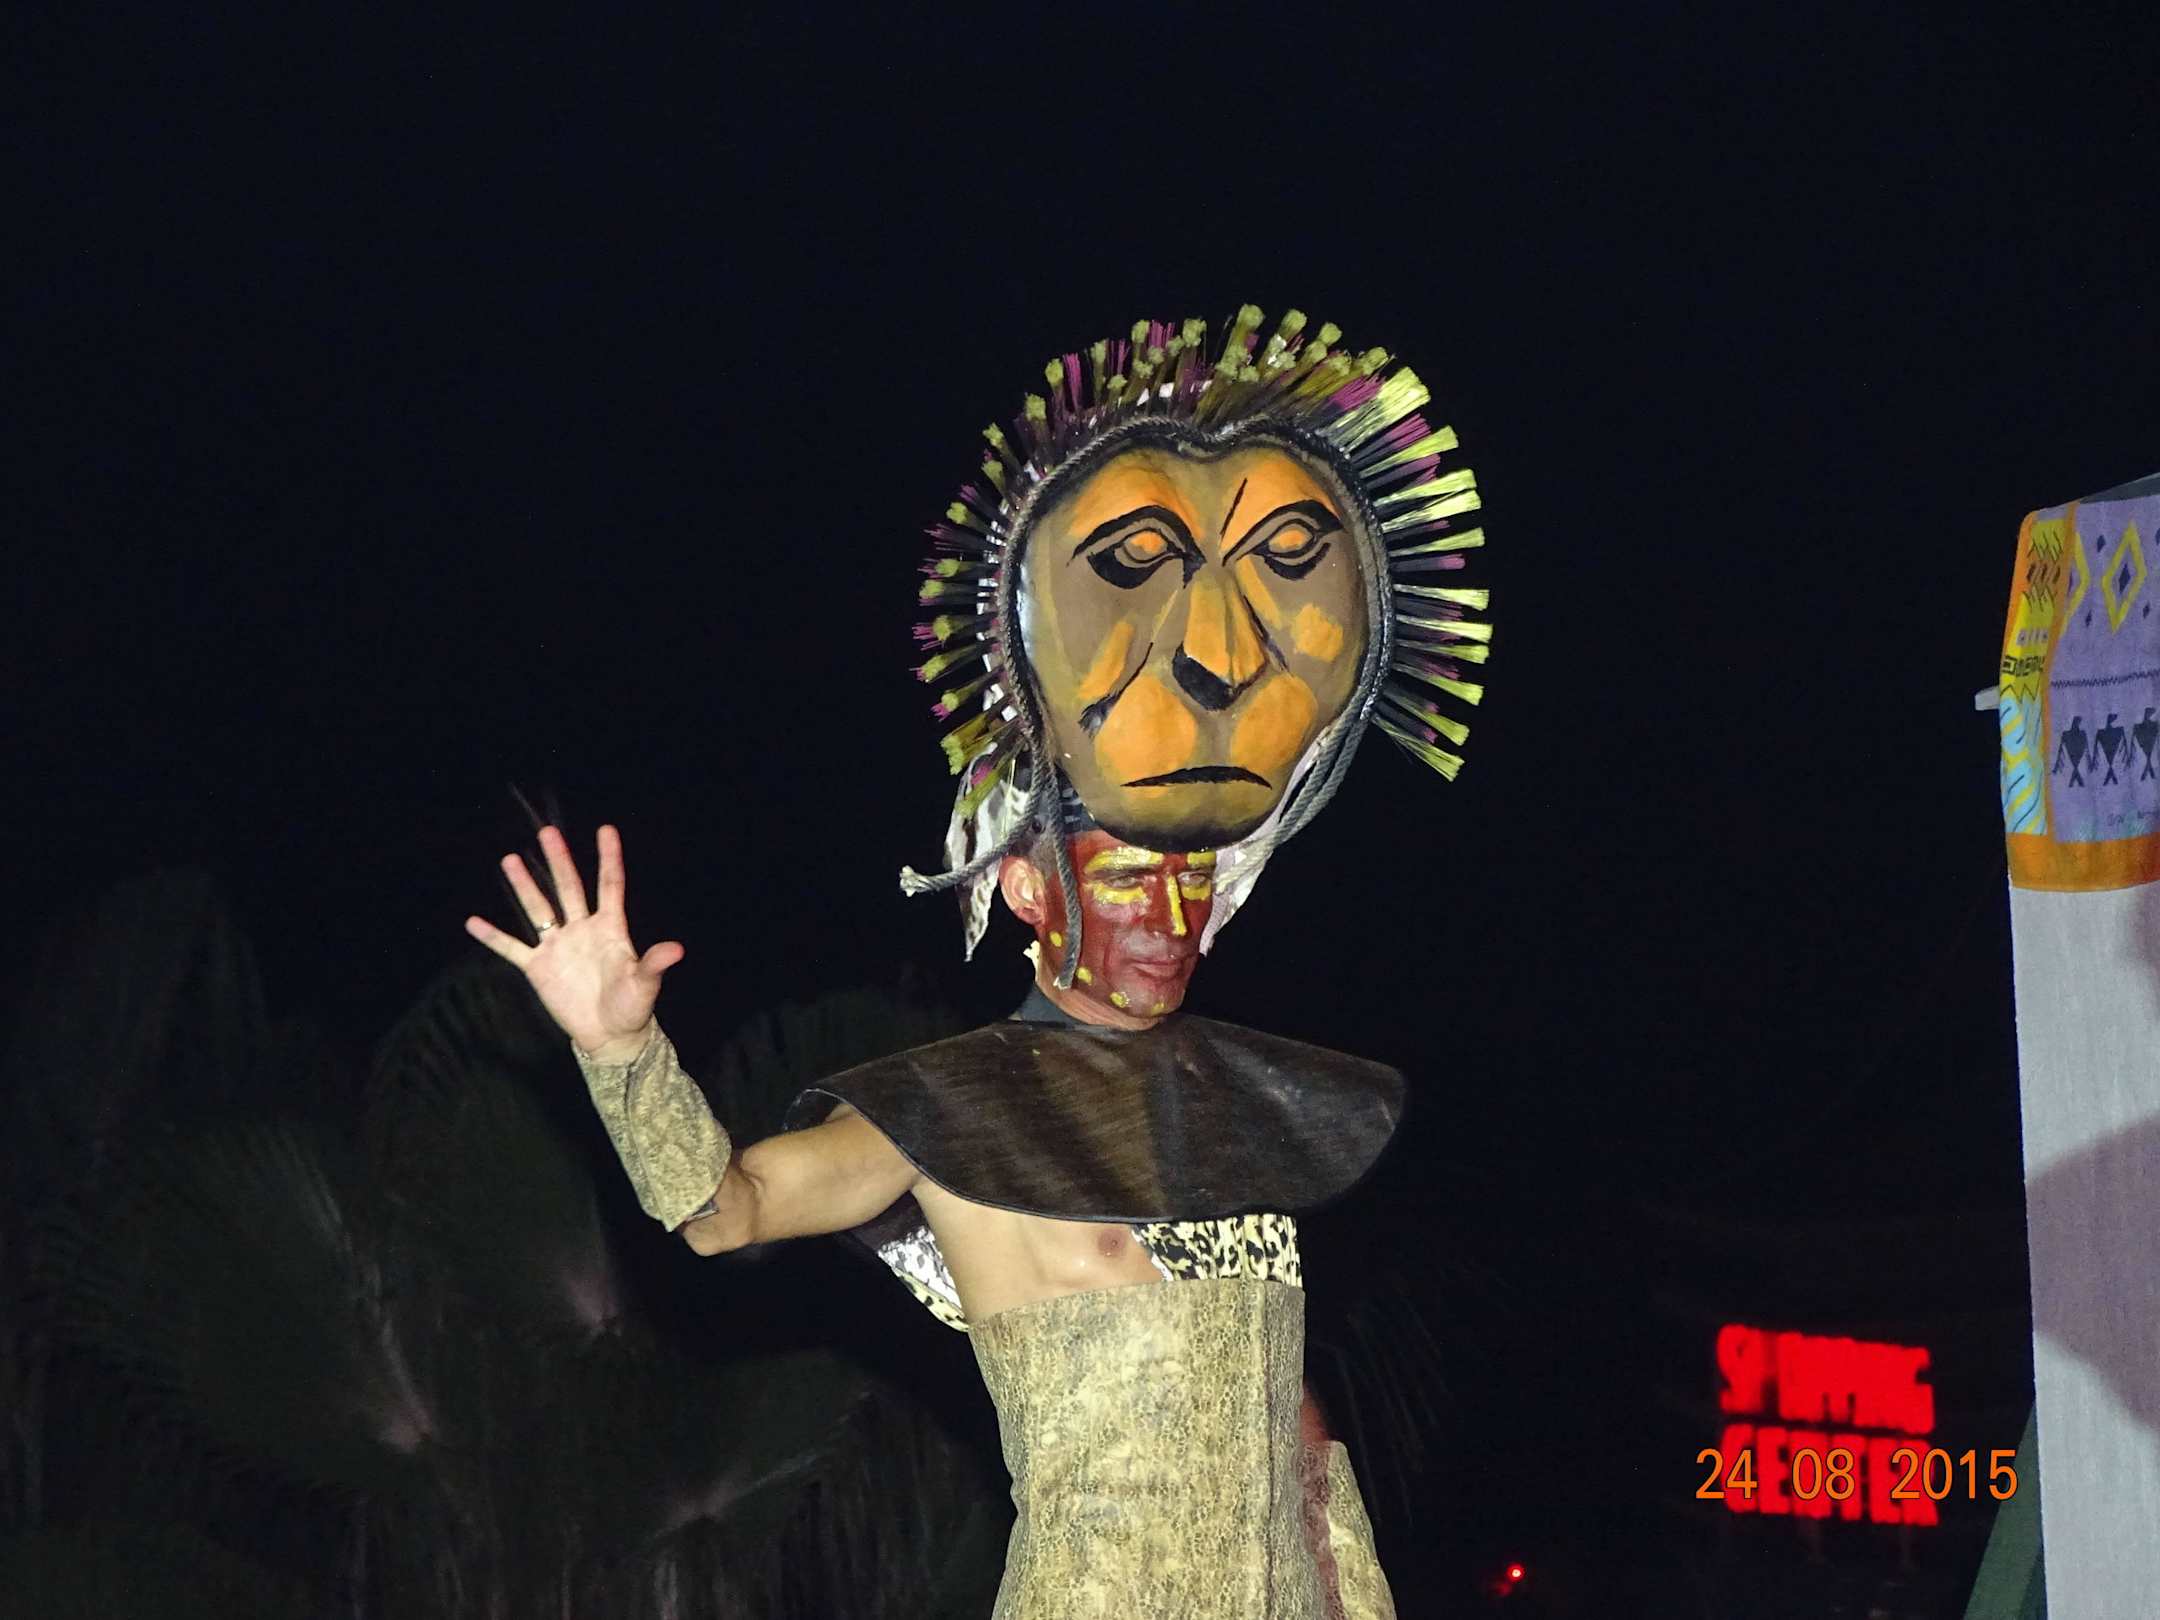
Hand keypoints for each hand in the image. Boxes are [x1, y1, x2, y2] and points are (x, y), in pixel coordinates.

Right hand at [464, 824, 683, 1058]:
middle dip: (558, 860)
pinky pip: (512, 948)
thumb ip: (654, 963)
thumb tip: (678, 949)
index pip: (610, 885)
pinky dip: (494, 937)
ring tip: (509, 859)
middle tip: (547, 832)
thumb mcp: (645, 984)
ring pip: (538, 908)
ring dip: (524, 886)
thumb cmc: (632, 1006)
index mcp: (610, 928)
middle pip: (568, 887)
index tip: (606, 829)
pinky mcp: (538, 968)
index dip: (609, 857)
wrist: (609, 1034)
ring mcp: (558, 947)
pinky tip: (474, 921)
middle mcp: (581, 930)